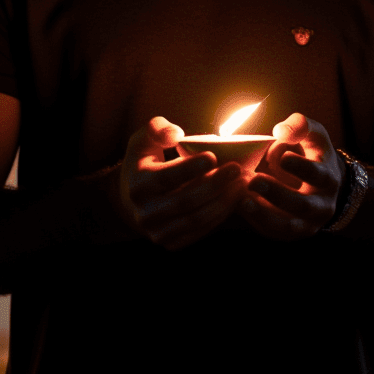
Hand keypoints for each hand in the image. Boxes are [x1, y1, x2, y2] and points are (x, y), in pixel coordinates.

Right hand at [119, 117, 246, 250]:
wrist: (132, 201)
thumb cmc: (144, 163)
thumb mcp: (142, 141)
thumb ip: (156, 129)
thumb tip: (176, 134)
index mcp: (137, 186)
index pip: (166, 177)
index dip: (190, 168)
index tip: (213, 156)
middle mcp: (145, 213)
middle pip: (185, 201)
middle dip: (215, 185)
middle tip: (237, 169)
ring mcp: (158, 232)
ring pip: (196, 220)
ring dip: (223, 202)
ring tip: (242, 183)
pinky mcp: (171, 244)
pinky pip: (200, 231)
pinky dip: (220, 215)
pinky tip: (234, 199)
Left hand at [236, 112, 347, 240]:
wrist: (322, 186)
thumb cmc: (312, 154)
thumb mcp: (312, 135)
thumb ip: (300, 126)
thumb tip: (280, 132)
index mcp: (328, 178)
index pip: (318, 175)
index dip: (301, 167)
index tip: (283, 157)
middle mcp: (322, 205)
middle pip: (303, 204)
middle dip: (278, 194)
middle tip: (254, 180)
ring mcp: (307, 223)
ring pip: (288, 225)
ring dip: (265, 215)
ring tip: (243, 200)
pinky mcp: (290, 233)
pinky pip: (274, 231)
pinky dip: (257, 221)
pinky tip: (241, 206)